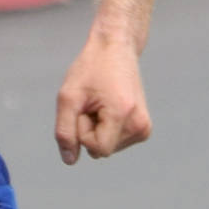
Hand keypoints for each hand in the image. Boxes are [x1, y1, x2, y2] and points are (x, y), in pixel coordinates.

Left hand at [55, 33, 151, 164]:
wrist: (116, 47)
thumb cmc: (91, 69)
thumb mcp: (68, 97)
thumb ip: (64, 131)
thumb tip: (69, 161)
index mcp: (124, 115)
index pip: (96, 148)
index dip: (82, 131)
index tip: (85, 106)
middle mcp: (140, 126)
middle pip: (101, 149)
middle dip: (89, 130)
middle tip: (93, 102)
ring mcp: (144, 128)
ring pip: (107, 147)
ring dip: (96, 128)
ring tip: (101, 102)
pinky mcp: (143, 128)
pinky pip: (114, 142)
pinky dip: (105, 128)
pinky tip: (109, 107)